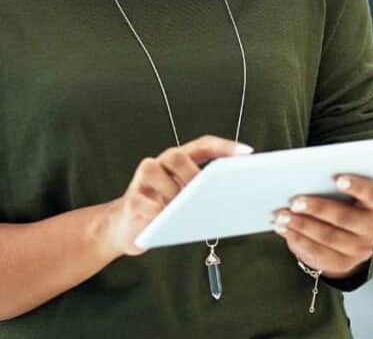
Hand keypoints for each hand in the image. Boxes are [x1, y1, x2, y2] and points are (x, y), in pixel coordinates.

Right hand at [101, 135, 253, 257]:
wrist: (125, 227)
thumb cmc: (164, 213)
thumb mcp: (186, 201)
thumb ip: (204, 193)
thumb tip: (235, 197)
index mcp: (179, 162)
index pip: (204, 145)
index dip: (225, 146)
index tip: (247, 153)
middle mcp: (160, 164)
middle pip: (178, 155)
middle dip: (193, 174)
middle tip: (206, 193)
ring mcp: (142, 180)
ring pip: (156, 172)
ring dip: (172, 193)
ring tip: (182, 210)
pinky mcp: (131, 200)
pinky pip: (144, 202)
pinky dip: (156, 212)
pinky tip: (163, 221)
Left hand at [271, 174, 372, 279]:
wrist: (352, 236)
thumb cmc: (345, 203)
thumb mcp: (348, 193)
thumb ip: (333, 184)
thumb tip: (304, 179)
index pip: (372, 194)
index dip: (356, 186)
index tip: (337, 178)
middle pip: (346, 218)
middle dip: (318, 208)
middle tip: (294, 201)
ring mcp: (362, 249)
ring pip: (330, 237)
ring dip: (302, 226)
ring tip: (282, 215)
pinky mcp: (345, 264)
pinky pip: (319, 253)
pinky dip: (299, 240)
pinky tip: (285, 230)